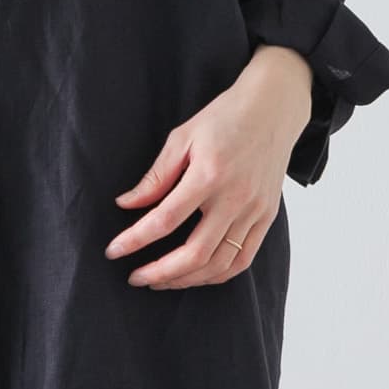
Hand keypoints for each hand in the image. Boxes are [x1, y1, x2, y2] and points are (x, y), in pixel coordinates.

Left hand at [104, 45, 314, 289]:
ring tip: (161, 281)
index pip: (165, 219)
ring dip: (186, 279)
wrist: (274, 108)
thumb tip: (127, 204)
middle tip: (135, 277)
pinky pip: (243, 260)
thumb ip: (156, 176)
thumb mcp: (182, 137)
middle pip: (195, 253)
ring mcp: (254, 211)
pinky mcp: (267, 217)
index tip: (114, 251)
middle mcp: (235, 198)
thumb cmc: (225, 118)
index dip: (136, 240)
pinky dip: (216, 275)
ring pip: (219, 264)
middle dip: (160, 272)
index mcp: (209, 175)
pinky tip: (195, 275)